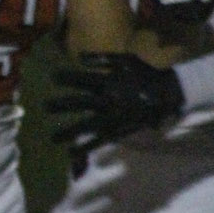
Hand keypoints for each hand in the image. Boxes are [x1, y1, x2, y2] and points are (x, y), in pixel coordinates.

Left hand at [48, 51, 184, 153]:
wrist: (169, 92)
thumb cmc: (145, 73)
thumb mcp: (125, 60)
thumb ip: (102, 58)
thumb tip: (81, 58)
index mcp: (109, 82)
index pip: (82, 79)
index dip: (66, 78)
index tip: (51, 77)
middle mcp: (109, 100)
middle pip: (80, 103)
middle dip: (61, 105)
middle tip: (44, 107)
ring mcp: (114, 116)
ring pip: (87, 125)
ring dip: (68, 132)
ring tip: (52, 138)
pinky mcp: (120, 129)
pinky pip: (100, 140)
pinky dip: (85, 147)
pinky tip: (71, 154)